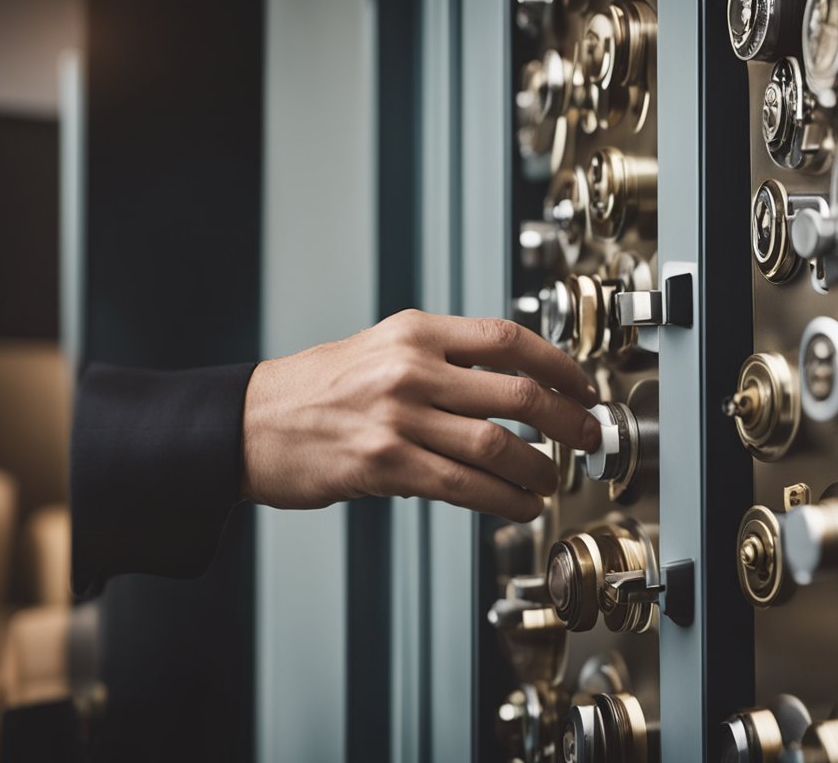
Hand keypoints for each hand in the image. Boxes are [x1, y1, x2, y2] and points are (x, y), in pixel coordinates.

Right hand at [241, 309, 601, 521]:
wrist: (249, 423)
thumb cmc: (316, 389)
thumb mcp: (380, 348)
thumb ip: (442, 358)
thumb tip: (512, 382)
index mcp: (414, 331)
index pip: (508, 339)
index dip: (560, 365)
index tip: (584, 387)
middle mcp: (410, 368)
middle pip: (517, 393)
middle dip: (567, 421)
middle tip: (589, 436)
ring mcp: (398, 418)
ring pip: (497, 446)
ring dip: (539, 470)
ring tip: (552, 480)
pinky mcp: (386, 466)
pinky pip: (464, 486)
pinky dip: (504, 500)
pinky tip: (520, 506)